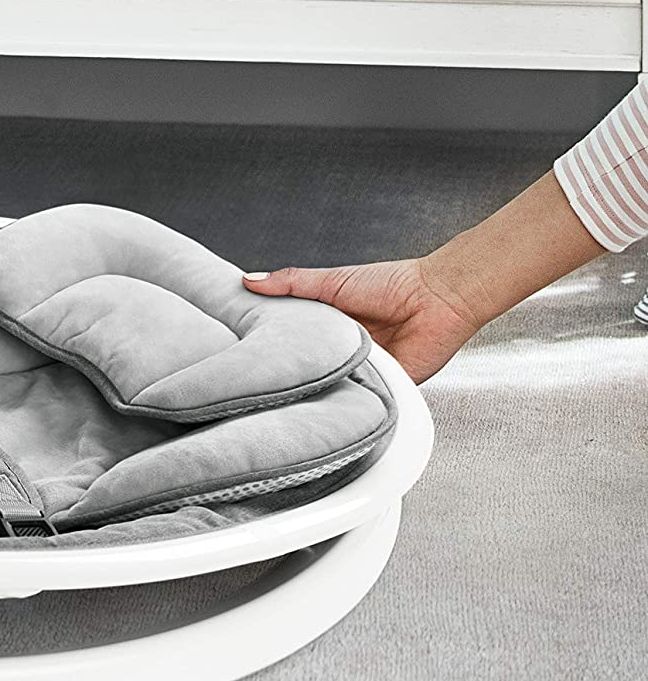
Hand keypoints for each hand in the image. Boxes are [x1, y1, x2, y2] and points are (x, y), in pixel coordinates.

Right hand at [242, 258, 481, 382]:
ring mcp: (365, 371)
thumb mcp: (330, 282)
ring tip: (293, 394)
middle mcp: (345, 352)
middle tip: (262, 381)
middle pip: (312, 367)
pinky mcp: (388, 388)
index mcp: (330, 328)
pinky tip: (334, 398)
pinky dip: (351, 399)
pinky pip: (363, 398)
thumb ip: (291, 284)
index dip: (273, 348)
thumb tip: (248, 281)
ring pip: (335, 385)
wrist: (436, 298)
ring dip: (322, 387)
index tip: (243, 353)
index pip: (295, 342)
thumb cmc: (390, 284)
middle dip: (294, 374)